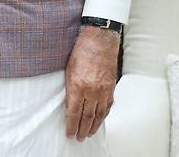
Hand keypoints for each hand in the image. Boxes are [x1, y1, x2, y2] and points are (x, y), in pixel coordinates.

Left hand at [65, 25, 119, 140]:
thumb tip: (70, 102)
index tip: (69, 133)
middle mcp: (91, 91)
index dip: (72, 125)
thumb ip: (70, 87)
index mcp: (78, 86)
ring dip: (93, 126)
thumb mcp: (68, 69)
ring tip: (88, 133)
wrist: (99, 41)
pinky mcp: (110, 88)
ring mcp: (102, 91)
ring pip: (98, 115)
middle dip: (82, 129)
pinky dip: (103, 116)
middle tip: (79, 137)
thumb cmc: (81, 51)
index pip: (74, 112)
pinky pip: (107, 106)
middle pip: (87, 117)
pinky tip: (100, 120)